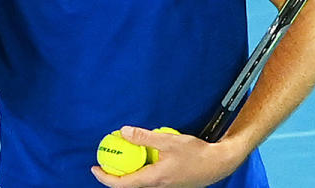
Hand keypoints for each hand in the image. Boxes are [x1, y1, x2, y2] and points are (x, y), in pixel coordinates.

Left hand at [90, 126, 242, 187]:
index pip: (122, 184)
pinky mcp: (171, 183)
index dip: (106, 177)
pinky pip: (150, 178)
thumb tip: (123, 131)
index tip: (94, 168)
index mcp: (154, 179)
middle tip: (104, 161)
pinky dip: (140, 169)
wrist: (220, 164)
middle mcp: (157, 186)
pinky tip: (142, 156)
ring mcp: (165, 186)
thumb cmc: (196, 153)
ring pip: (140, 181)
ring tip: (121, 157)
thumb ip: (144, 137)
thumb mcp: (168, 141)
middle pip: (129, 185)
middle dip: (114, 174)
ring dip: (128, 172)